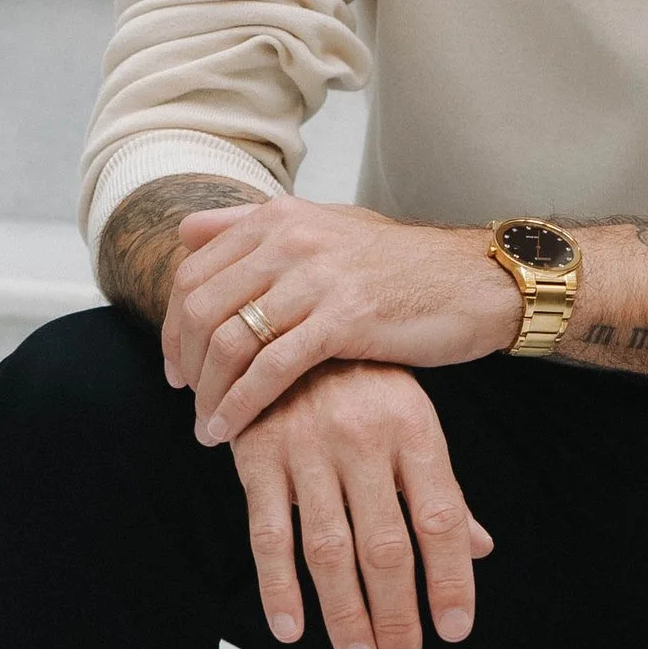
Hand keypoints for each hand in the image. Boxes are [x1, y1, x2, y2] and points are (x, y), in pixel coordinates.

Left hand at [164, 195, 518, 441]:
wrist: (474, 281)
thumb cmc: (400, 265)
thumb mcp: (327, 226)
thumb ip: (254, 227)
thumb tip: (185, 232)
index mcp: (278, 218)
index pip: (194, 271)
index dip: (174, 325)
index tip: (177, 365)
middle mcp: (291, 239)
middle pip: (202, 307)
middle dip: (185, 362)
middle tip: (188, 399)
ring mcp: (317, 278)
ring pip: (230, 339)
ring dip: (209, 392)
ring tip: (209, 426)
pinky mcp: (344, 319)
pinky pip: (272, 368)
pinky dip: (242, 405)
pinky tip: (233, 430)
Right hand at [230, 362, 493, 648]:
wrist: (285, 318)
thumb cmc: (364, 380)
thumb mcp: (413, 419)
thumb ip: (441, 488)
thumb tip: (479, 550)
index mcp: (413, 428)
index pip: (440, 518)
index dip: (450, 579)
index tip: (454, 631)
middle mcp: (363, 439)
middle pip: (386, 546)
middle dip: (397, 615)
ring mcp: (306, 447)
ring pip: (328, 549)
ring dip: (345, 613)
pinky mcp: (256, 455)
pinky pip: (267, 532)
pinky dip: (277, 586)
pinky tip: (292, 629)